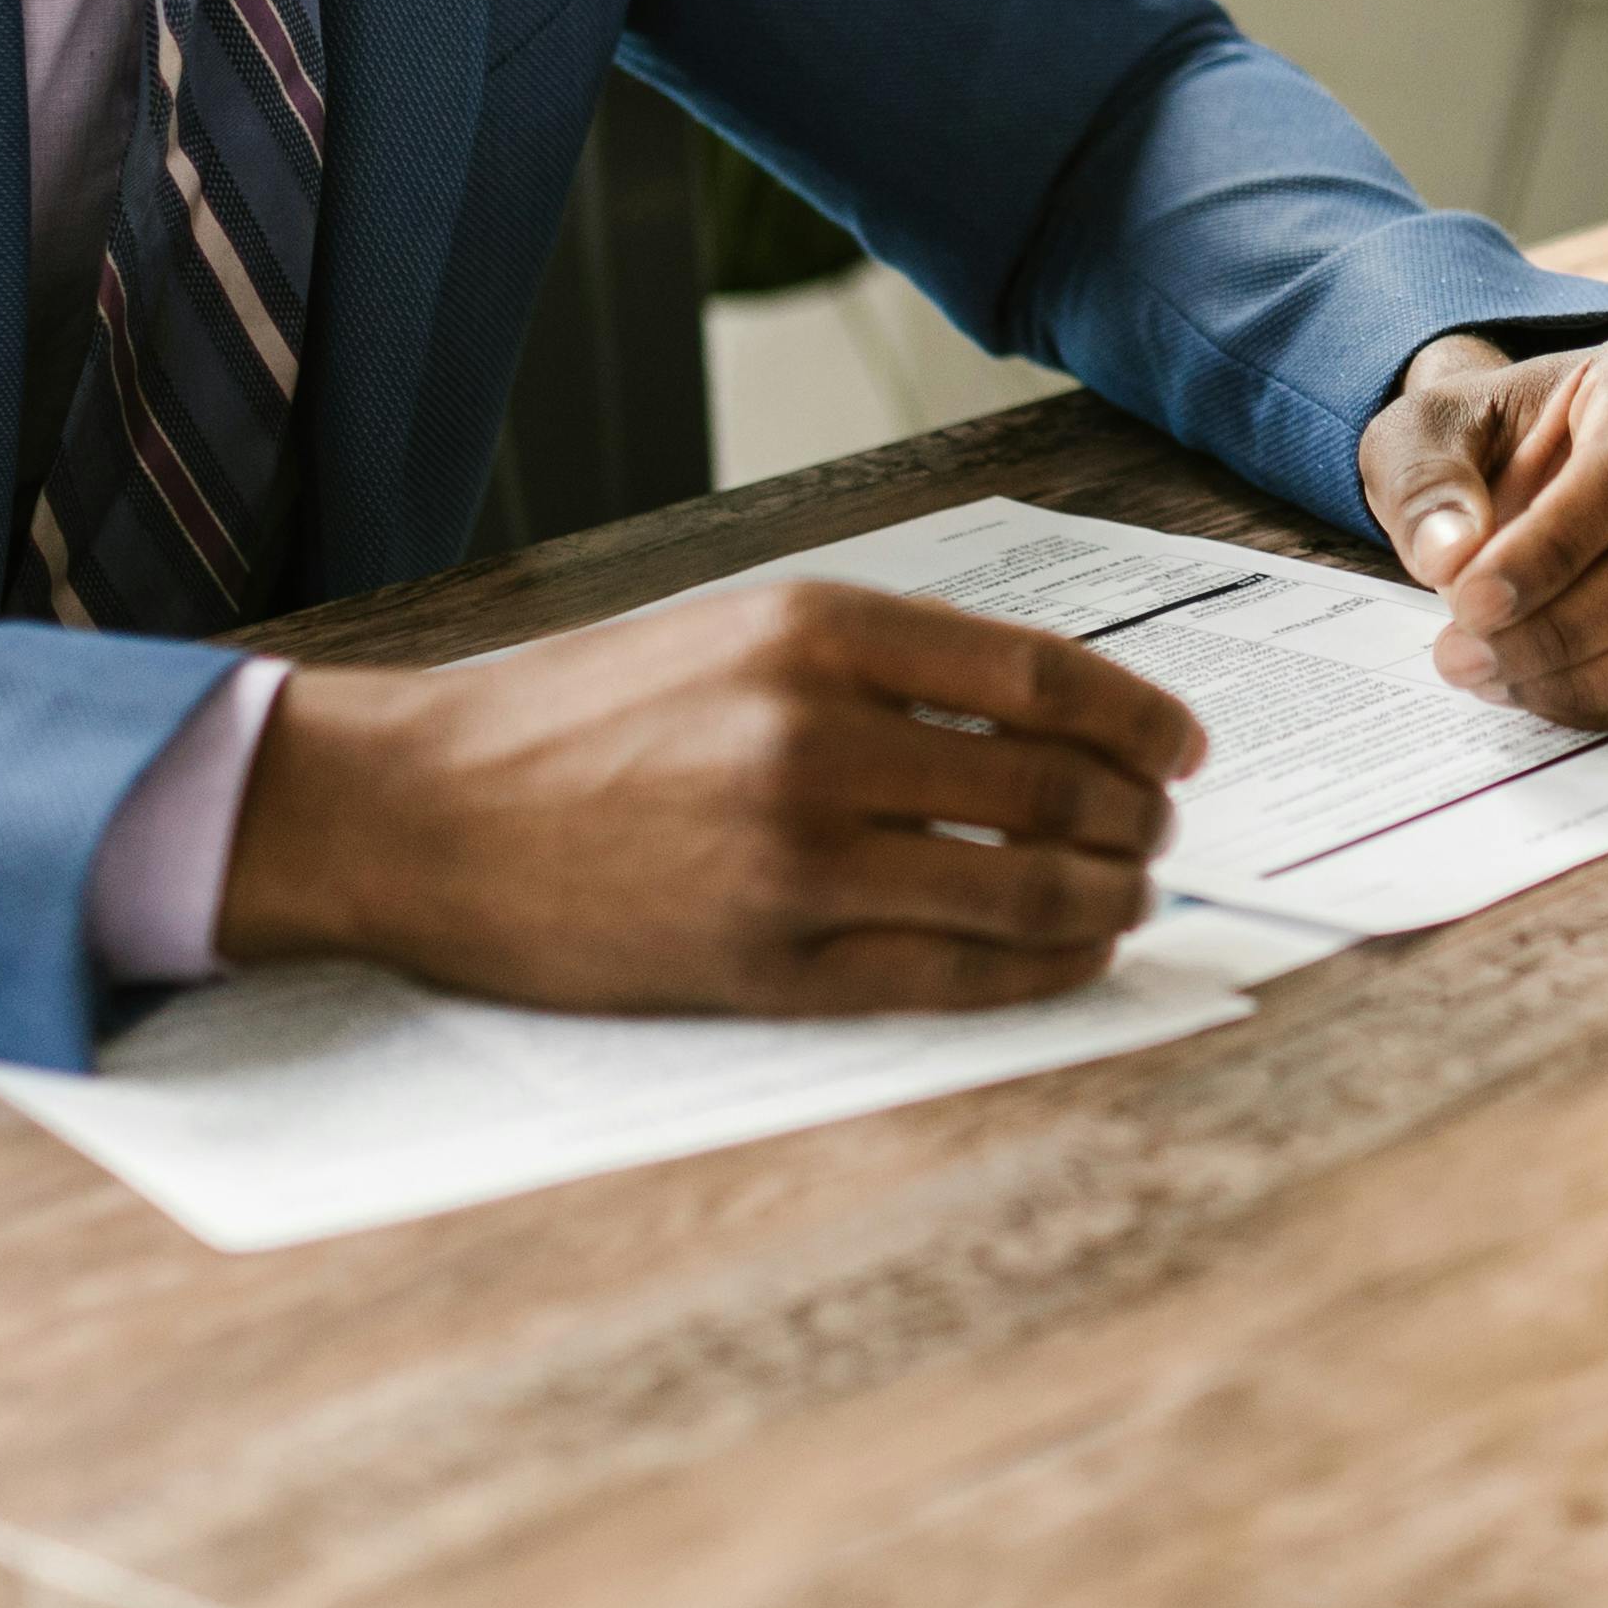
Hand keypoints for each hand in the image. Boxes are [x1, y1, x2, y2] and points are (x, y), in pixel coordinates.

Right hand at [215, 580, 1206, 1012]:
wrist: (422, 810)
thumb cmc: (582, 717)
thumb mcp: (738, 631)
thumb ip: (886, 662)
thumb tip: (1050, 713)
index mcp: (817, 630)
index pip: (1046, 676)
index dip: (1141, 718)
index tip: (1184, 746)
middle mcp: (819, 737)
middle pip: (1056, 786)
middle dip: (1137, 816)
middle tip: (1161, 830)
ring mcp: (798, 859)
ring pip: (1026, 887)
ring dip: (1109, 896)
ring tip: (1128, 894)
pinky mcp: (772, 964)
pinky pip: (957, 976)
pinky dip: (1041, 968)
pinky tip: (1069, 954)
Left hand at [1361, 328, 1607, 729]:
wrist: (1514, 467)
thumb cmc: (1480, 441)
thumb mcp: (1419, 435)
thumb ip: (1423, 481)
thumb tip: (1451, 554)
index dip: (1550, 551)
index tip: (1469, 601)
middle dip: (1561, 628)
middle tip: (1462, 655)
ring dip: (1585, 677)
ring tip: (1489, 674)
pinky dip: (1606, 701)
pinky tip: (1532, 685)